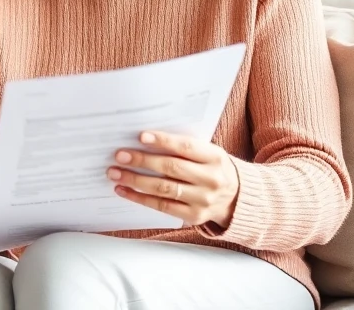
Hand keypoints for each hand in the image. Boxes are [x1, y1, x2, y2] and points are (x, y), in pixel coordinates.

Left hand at [108, 131, 239, 228]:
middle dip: (142, 160)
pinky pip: (162, 206)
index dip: (163, 141)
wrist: (237, 199)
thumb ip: (184, 147)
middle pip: (171, 168)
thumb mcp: (208, 153)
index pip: (186, 147)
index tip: (140, 136)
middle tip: (119, 155)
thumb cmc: (213, 169)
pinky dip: (140, 198)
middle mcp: (211, 179)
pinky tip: (124, 190)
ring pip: (163, 189)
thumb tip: (144, 139)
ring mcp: (203, 200)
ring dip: (135, 180)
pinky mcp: (193, 217)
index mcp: (215, 157)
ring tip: (115, 173)